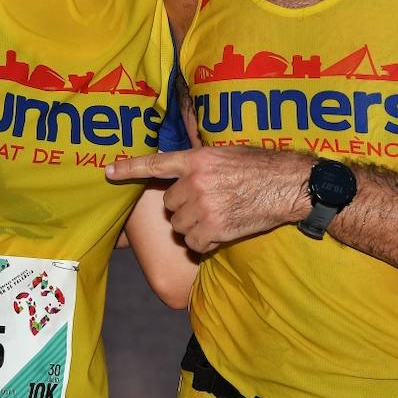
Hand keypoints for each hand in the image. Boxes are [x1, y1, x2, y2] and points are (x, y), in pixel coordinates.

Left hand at [106, 147, 308, 252]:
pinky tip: (221, 232)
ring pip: (179, 225)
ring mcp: (203, 206)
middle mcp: (195, 182)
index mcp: (197, 159)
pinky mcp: (214, 229)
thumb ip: (201, 163)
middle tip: (207, 204)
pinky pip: (193, 243)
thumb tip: (184, 173)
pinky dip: (204, 243)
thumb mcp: (227, 154)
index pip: (156, 163)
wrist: (288, 185)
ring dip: (193, 226)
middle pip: (169, 204)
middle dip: (183, 207)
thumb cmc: (261, 167)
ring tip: (217, 217)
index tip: (108, 172)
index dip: (130, 168)